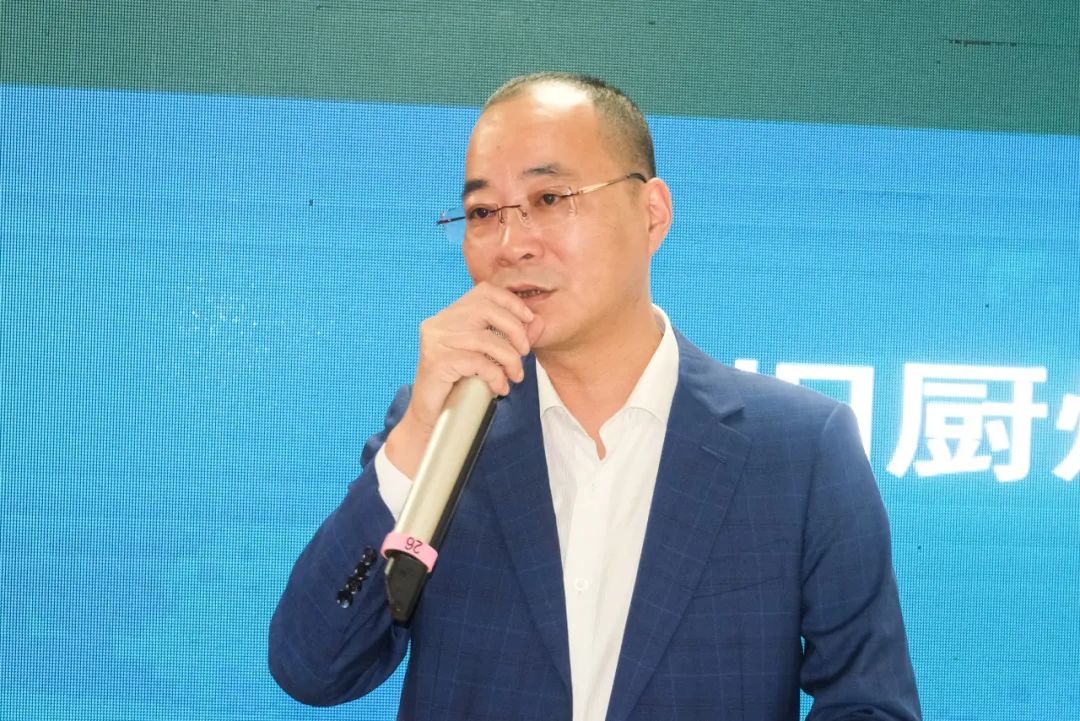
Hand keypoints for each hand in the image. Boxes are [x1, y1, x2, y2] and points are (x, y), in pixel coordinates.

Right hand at [383, 282, 543, 476]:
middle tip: (525, 352)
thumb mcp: (487, 357)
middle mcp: (439, 323)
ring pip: (486, 340)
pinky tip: (498, 387)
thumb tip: (538, 322)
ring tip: (514, 376)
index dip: (510, 302)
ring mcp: (436, 341)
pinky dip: (495, 375)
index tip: (529, 319)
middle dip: (514, 329)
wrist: (430, 418)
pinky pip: (478, 362)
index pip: (483, 291)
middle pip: (486, 309)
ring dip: (509, 359)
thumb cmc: (458, 386)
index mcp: (449, 316)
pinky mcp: (437, 361)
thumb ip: (511, 339)